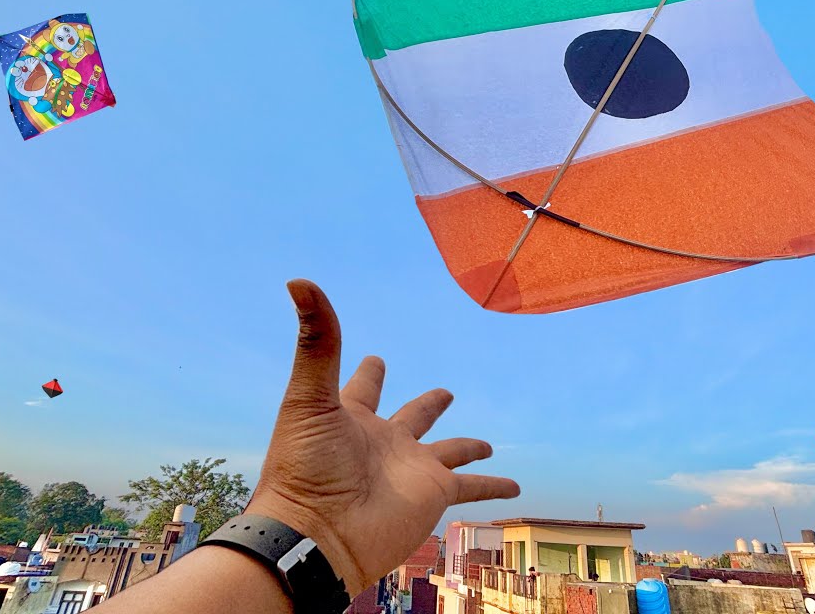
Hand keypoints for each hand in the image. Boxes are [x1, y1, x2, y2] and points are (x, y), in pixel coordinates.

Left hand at [242, 279, 519, 595]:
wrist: (319, 534)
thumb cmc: (305, 467)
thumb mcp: (309, 397)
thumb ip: (316, 341)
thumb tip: (300, 280)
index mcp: (352, 417)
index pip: (363, 387)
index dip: (368, 372)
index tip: (375, 358)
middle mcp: (384, 442)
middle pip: (412, 417)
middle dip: (426, 406)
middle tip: (443, 393)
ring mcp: (411, 469)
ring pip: (449, 452)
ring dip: (467, 447)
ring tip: (485, 444)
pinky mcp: (434, 493)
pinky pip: (472, 488)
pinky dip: (494, 486)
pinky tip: (515, 487)